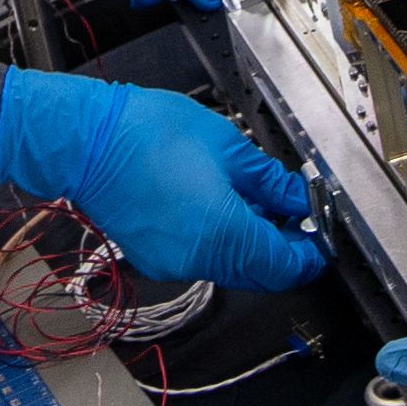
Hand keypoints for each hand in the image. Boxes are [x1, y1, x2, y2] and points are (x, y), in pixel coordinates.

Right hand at [0, 69, 319, 289]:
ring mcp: (174, 261)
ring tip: (257, 201)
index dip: (309, 253)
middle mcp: (198, 259)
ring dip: (252, 242)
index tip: (319, 233)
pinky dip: (222, 240)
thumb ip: (268, 180)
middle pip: (260, 272)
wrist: (87, 141)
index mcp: (223, 233)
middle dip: (283, 247)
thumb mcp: (227, 146)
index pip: (284, 265)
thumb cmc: (146, 133)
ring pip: (232, 267)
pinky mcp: (155, 256)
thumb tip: (294, 197)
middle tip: (295, 213)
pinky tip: (222, 205)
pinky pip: (203, 258)